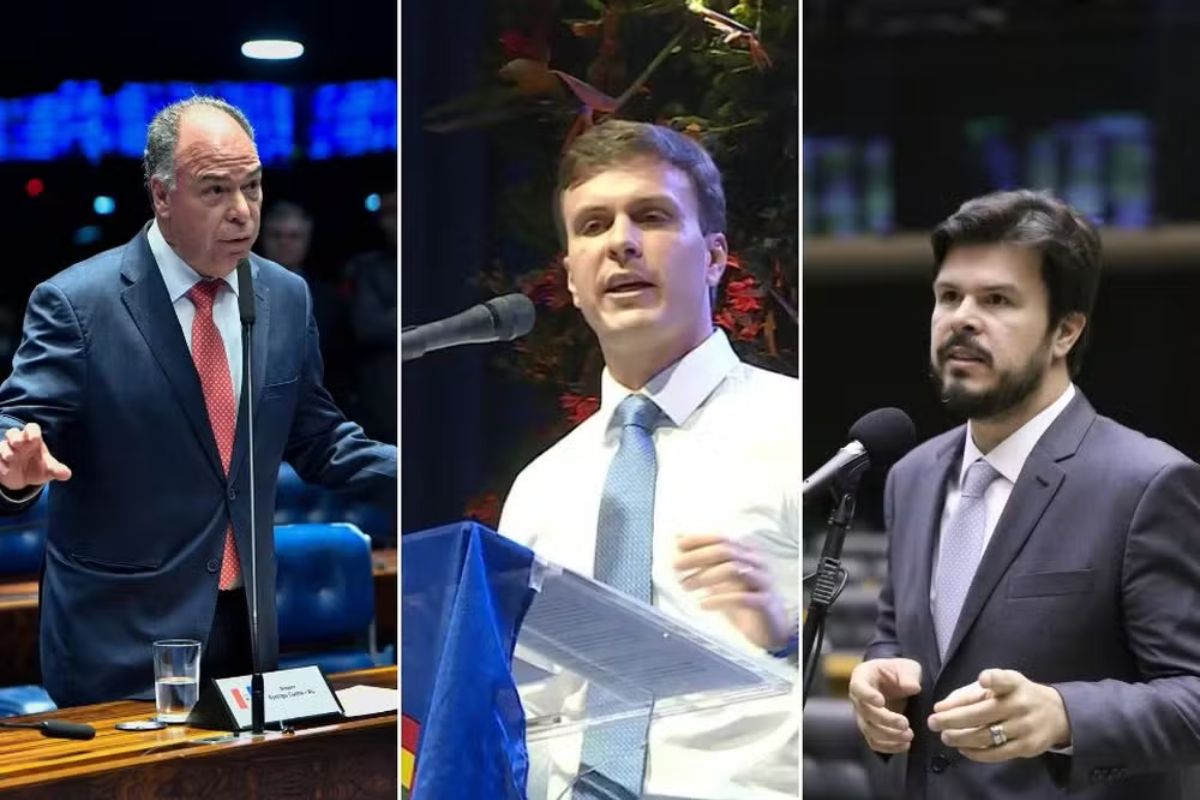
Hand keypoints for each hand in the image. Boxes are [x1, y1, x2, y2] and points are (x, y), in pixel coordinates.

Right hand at [0, 423, 70, 492]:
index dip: (32, 431)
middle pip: (13, 432)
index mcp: (33, 440)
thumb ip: (57, 471)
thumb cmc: (38, 468)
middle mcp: (18, 443)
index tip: (34, 438)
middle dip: (15, 437)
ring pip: (2, 445)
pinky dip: (0, 463)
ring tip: (11, 458)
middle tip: (18, 444)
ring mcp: (6, 450)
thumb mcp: (49, 471)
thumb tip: (67, 474)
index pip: (31, 428)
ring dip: (5, 450)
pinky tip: (6, 470)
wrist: (23, 481)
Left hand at [674, 534, 789, 649]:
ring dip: (705, 576)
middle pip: (725, 551)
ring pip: (733, 570)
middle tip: (676, 565)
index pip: (721, 538)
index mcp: (747, 552)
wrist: (771, 628)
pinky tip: (703, 603)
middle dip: (698, 556)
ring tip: (685, 586)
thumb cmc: (744, 599)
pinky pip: (742, 597)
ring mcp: (763, 581)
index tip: (678, 545)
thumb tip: (678, 538)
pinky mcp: (765, 602)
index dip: (699, 539)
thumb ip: (703, 558)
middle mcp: (756, 562)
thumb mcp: (720, 577)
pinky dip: (719, 599)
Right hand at [848, 657, 921, 752]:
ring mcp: (862, 715)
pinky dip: (888, 747)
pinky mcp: (870, 729)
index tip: (881, 701)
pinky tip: (905, 745)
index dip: (867, 695)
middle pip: (865, 712)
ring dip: (889, 736)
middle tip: (905, 723)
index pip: (858, 687)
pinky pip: (874, 742)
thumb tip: (913, 688)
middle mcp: (858, 698)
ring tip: (909, 735)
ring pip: (869, 730)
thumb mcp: (906, 666)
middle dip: (886, 720)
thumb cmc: (898, 671)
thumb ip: (908, 675)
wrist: (895, 682)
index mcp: (862, 677)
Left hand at [927, 668, 1070, 761]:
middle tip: (932, 722)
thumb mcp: (1000, 686)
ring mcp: (1025, 727)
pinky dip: (976, 753)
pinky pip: (997, 753)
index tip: (984, 679)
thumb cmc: (1016, 695)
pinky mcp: (1027, 747)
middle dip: (953, 719)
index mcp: (1013, 684)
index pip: (1004, 680)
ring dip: (960, 738)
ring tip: (945, 736)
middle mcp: (1020, 704)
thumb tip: (940, 708)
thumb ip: (969, 694)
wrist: (1055, 714)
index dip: (994, 679)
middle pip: (982, 714)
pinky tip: (963, 749)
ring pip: (986, 736)